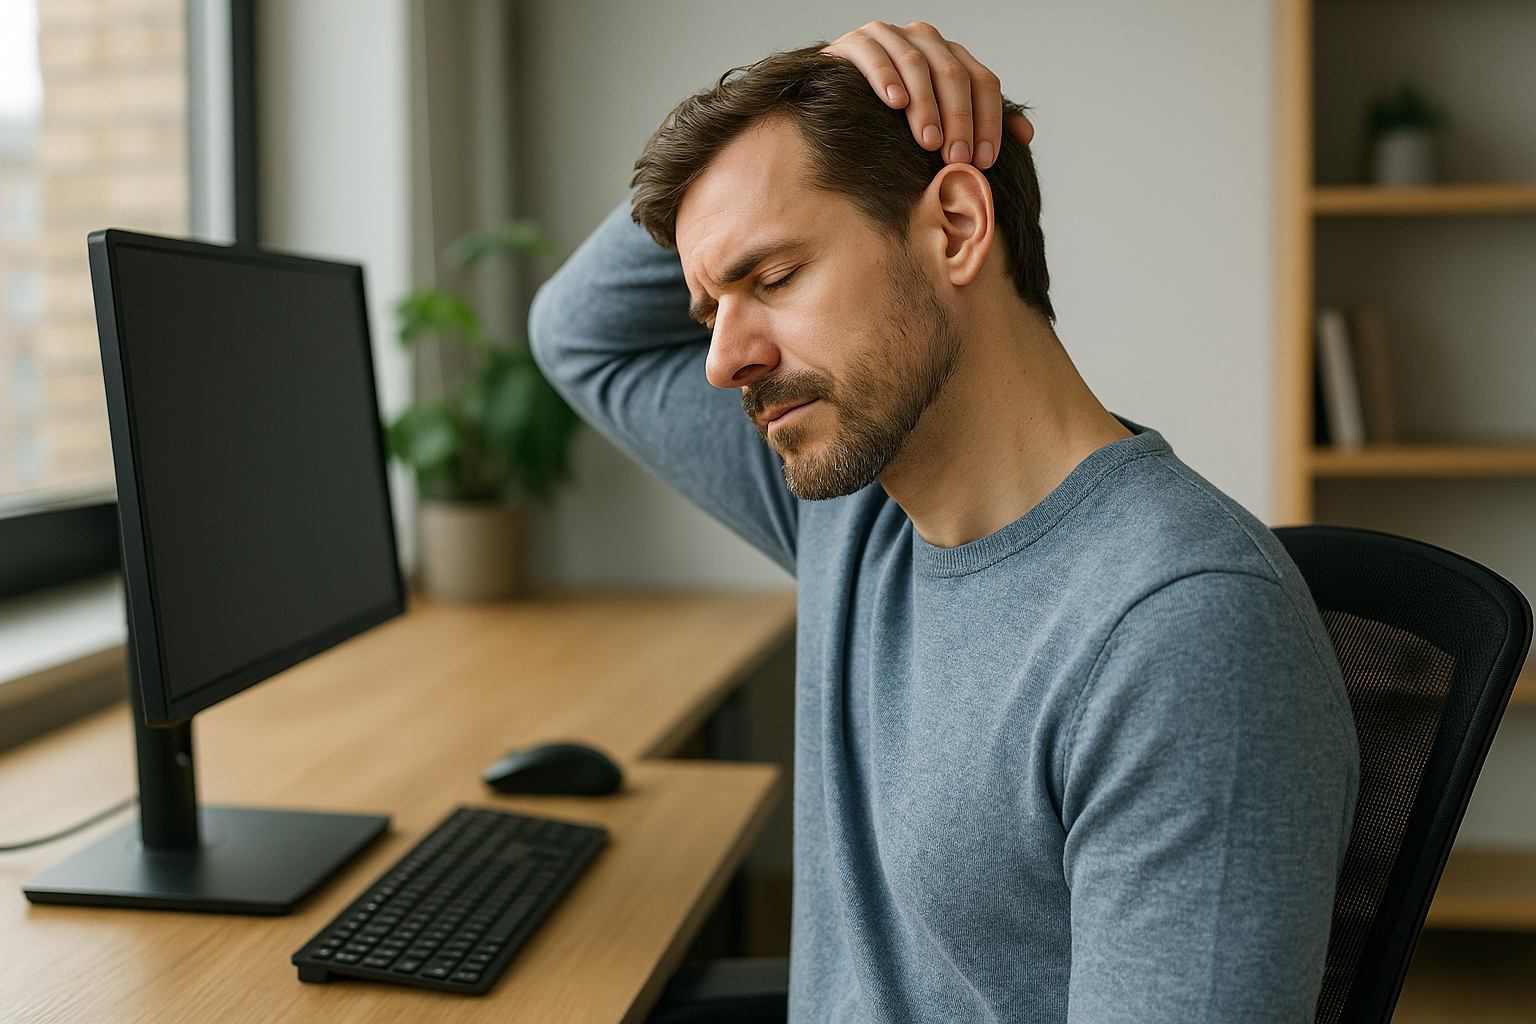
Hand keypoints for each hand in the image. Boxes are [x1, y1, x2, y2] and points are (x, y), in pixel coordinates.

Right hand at [824, 21, 1033, 168]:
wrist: (837, 92)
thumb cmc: (895, 112)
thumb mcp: (942, 118)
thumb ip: (982, 122)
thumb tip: (1026, 135)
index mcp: (952, 55)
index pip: (983, 81)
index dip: (988, 121)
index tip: (985, 161)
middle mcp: (926, 39)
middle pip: (953, 74)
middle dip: (958, 119)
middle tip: (956, 158)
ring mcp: (891, 36)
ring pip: (916, 64)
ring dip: (925, 105)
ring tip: (928, 141)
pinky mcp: (856, 42)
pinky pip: (874, 56)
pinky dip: (886, 78)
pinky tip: (894, 103)